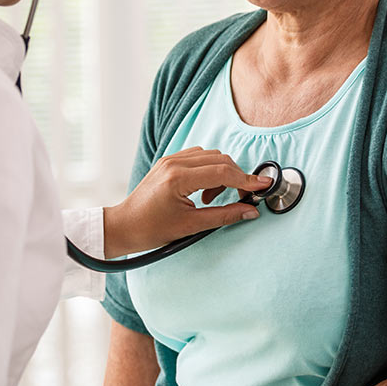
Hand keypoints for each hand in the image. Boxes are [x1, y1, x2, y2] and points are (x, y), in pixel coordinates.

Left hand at [102, 147, 272, 257]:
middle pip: (220, 159)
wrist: (123, 226)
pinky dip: (209, 170)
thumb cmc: (151, 230)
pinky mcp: (169, 161)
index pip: (222, 172)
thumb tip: (250, 211)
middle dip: (236, 176)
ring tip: (213, 198)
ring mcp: (170, 159)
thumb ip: (224, 215)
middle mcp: (174, 163)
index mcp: (178, 178)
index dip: (246, 179)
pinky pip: (199, 157)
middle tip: (242, 197)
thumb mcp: (191, 226)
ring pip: (211, 155)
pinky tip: (204, 190)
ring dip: (222, 173)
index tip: (263, 185)